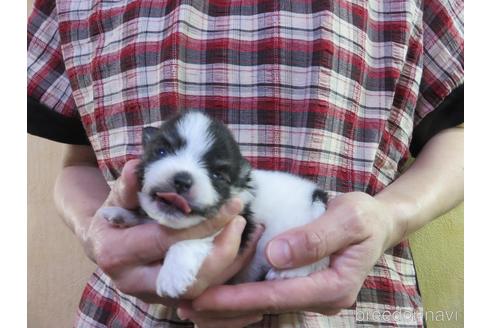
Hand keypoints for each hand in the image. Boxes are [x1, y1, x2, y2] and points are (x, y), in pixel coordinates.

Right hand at [85, 159, 262, 304]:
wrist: (105, 245)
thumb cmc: (113, 218)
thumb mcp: (116, 198)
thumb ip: (128, 185)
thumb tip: (138, 167)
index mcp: (117, 255)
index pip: (167, 240)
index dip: (202, 224)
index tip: (231, 205)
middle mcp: (135, 283)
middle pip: (188, 279)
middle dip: (222, 253)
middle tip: (241, 222)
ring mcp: (154, 296)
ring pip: (202, 291)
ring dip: (230, 263)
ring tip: (247, 231)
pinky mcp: (171, 299)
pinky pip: (206, 291)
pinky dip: (228, 270)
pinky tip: (243, 245)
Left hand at [177, 191, 398, 326]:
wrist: (378, 223)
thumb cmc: (365, 217)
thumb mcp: (349, 217)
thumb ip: (315, 237)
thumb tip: (276, 255)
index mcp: (334, 286)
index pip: (277, 295)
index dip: (238, 298)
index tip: (204, 297)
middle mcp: (322, 298)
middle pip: (266, 307)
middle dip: (225, 309)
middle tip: (183, 305)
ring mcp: (312, 295)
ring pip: (265, 307)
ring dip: (228, 309)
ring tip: (191, 306)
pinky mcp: (304, 287)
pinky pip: (269, 298)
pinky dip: (242, 300)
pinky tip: (218, 298)